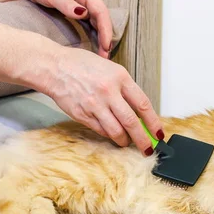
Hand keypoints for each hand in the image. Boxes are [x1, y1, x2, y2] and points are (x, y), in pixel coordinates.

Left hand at [13, 0, 112, 57]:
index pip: (101, 11)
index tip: (106, 46)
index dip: (106, 30)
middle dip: (105, 37)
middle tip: (105, 57)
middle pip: (102, 17)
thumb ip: (66, 4)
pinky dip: (93, 34)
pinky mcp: (75, 8)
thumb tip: (84, 14)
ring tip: (101, 55)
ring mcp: (82, 1)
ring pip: (97, 21)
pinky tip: (93, 45)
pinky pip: (89, 22)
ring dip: (100, 37)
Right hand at [47, 47, 163, 154]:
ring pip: (116, 131)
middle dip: (143, 140)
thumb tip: (138, 110)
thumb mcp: (109, 68)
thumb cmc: (81, 65)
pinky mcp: (83, 115)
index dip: (153, 121)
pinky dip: (109, 135)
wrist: (55, 67)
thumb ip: (124, 88)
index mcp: (120, 77)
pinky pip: (101, 131)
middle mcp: (108, 92)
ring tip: (128, 143)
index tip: (158, 132)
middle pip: (132, 122)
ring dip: (125, 141)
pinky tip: (112, 134)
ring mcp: (95, 105)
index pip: (143, 104)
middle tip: (148, 149)